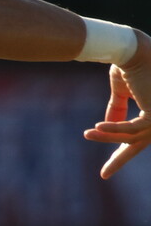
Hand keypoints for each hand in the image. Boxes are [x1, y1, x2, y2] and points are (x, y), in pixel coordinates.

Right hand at [86, 29, 150, 178]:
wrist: (133, 50)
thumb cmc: (128, 64)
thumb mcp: (121, 90)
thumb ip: (117, 109)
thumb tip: (104, 126)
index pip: (137, 135)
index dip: (121, 149)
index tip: (107, 166)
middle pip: (138, 143)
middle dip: (120, 159)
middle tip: (104, 175)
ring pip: (131, 136)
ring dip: (107, 137)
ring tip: (86, 134)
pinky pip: (130, 128)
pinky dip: (113, 129)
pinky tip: (95, 128)